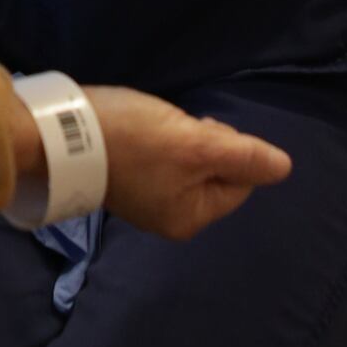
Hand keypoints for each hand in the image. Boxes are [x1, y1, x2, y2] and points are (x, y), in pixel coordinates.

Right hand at [90, 87, 291, 238]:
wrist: (61, 133)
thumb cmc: (134, 139)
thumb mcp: (195, 144)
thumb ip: (243, 157)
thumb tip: (285, 169)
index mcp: (189, 218)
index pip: (239, 182)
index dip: (226, 148)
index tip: (195, 130)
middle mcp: (169, 219)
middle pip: (213, 173)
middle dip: (201, 144)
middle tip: (172, 127)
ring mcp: (145, 202)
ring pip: (186, 164)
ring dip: (179, 140)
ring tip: (152, 127)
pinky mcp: (124, 181)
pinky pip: (160, 162)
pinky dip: (156, 142)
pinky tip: (138, 132)